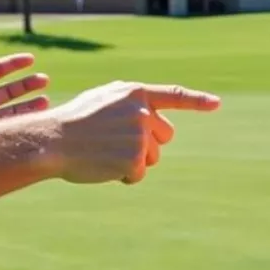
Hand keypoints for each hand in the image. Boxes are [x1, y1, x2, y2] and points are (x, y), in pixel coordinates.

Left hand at [0, 28, 49, 136]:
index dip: (13, 65)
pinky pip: (6, 129)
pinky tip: (35, 122)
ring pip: (12, 110)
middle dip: (27, 85)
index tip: (30, 59)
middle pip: (9, 89)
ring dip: (29, 105)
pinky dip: (21, 125)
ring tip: (47, 101)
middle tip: (45, 80)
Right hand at [46, 80, 220, 184]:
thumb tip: (150, 116)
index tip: (216, 104)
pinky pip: (138, 174)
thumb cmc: (72, 122)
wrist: (52, 140)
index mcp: (134, 93)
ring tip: (104, 153)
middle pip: (164, 136)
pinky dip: (123, 176)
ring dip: (133, 161)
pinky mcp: (134, 158)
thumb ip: (128, 103)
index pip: (174, 96)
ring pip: (152, 157)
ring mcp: (140, 135)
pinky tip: (103, 167)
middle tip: (116, 144)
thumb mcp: (101, 100)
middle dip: (147, 144)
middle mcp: (141, 111)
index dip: (197, 101)